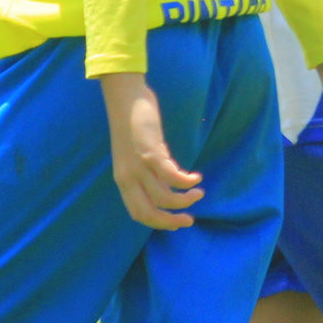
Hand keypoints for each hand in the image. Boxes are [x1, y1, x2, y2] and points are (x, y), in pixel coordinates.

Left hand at [99, 73, 202, 229]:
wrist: (124, 100)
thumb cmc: (132, 124)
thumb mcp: (136, 155)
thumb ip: (150, 171)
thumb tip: (171, 183)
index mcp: (123, 180)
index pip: (138, 213)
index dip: (159, 222)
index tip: (177, 222)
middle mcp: (128, 178)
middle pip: (149, 212)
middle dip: (172, 221)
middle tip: (190, 220)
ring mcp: (138, 166)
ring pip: (164, 197)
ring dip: (185, 199)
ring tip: (199, 192)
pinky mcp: (150, 152)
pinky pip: (171, 176)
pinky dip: (186, 181)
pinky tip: (195, 178)